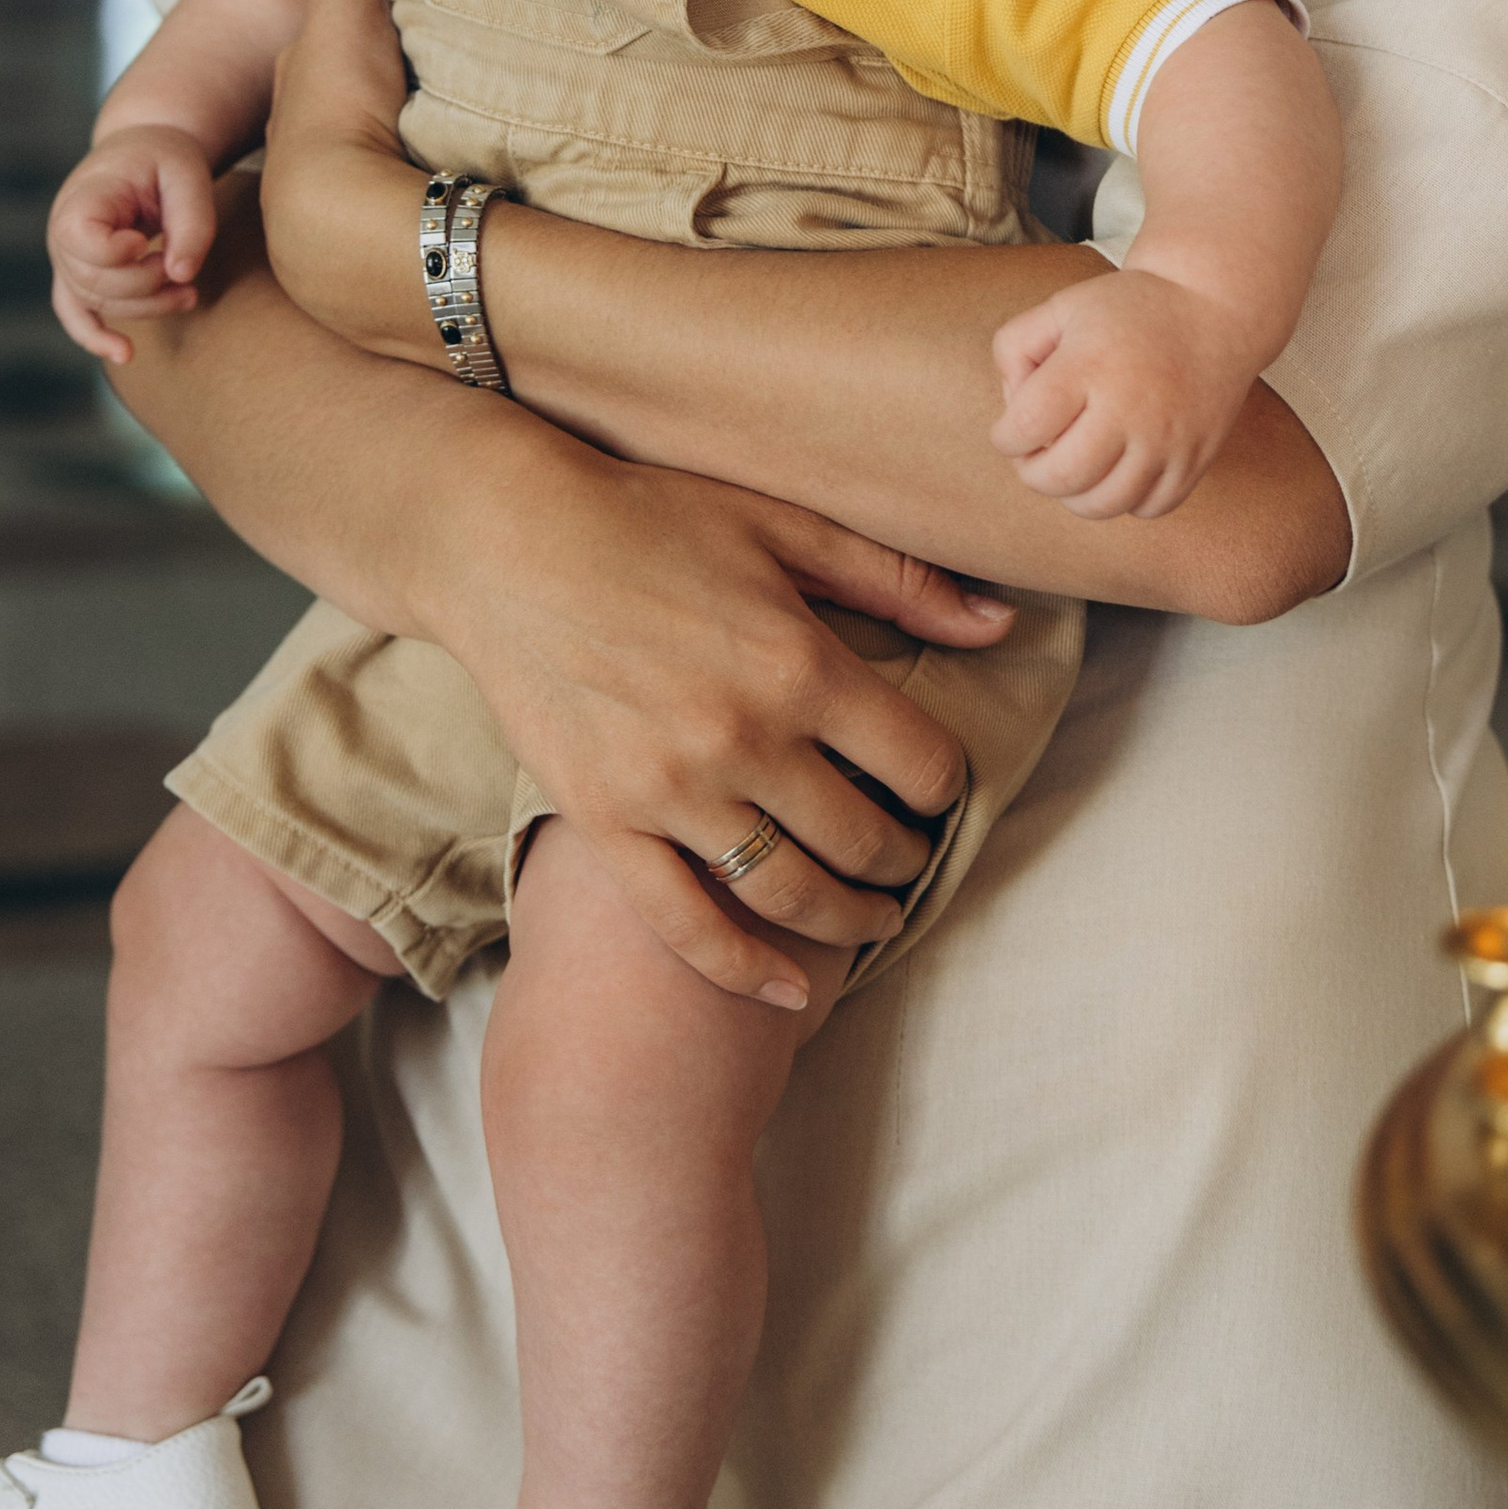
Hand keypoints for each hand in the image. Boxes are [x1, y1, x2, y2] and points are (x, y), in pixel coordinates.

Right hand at [48, 127, 219, 362]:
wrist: (143, 153)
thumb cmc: (163, 158)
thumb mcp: (187, 173)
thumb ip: (190, 220)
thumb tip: (182, 275)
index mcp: (80, 200)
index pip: (83, 243)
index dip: (120, 252)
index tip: (148, 239)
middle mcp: (61, 234)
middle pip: (95, 281)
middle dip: (146, 285)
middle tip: (183, 269)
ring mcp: (67, 259)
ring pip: (96, 303)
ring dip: (146, 308)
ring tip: (189, 294)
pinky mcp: (79, 276)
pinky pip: (76, 315)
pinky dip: (96, 337)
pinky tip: (124, 355)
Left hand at [258, 0, 425, 350]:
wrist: (342, 224)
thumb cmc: (337, 107)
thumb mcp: (344, 0)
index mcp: (300, 87)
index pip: (327, 45)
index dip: (357, 25)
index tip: (395, 15)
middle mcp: (305, 147)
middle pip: (352, 103)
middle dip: (386, 90)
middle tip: (439, 73)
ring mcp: (335, 202)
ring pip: (376, 158)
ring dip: (407, 148)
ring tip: (461, 137)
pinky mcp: (371, 245)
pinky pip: (402, 206)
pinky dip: (425, 193)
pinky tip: (459, 194)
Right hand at [451, 429, 1015, 1002]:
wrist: (506, 541)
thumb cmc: (650, 517)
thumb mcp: (784, 525)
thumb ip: (898, 581)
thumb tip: (1001, 626)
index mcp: (800, 663)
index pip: (921, 763)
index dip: (944, 786)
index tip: (937, 789)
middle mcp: (745, 738)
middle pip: (863, 839)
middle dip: (905, 859)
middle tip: (910, 859)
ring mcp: (672, 791)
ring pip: (789, 892)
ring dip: (848, 919)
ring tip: (871, 918)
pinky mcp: (604, 823)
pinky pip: (685, 923)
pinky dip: (744, 970)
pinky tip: (787, 991)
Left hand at [988, 265, 1259, 520]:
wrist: (1215, 306)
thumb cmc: (1128, 310)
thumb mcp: (1062, 307)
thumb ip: (1014, 347)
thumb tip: (1012, 409)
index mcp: (1089, 365)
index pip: (1023, 428)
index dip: (1005, 437)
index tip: (1013, 429)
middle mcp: (1130, 407)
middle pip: (1060, 477)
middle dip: (1034, 473)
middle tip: (1038, 454)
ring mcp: (1167, 439)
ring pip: (1102, 504)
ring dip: (1075, 494)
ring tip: (1076, 464)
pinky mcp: (1196, 459)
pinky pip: (1148, 508)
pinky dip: (1125, 499)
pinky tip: (1120, 468)